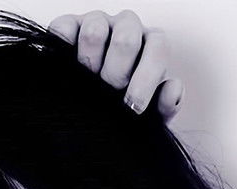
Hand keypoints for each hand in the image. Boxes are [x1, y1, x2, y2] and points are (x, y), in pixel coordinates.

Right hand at [48, 10, 182, 120]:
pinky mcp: (68, 26)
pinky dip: (64, 48)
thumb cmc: (119, 108)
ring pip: (95, 31)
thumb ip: (165, 107)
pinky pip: (64, 28)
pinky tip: (66, 68)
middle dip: (116, 74)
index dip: (146, 79)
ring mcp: (96, 24)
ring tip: (85, 81)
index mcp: (150, 45)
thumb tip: (173, 87)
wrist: (83, 113)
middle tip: (107, 93)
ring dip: (89, 62)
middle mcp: (126, 29)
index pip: (157, 48)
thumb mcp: (145, 117)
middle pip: (126, 39)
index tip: (133, 108)